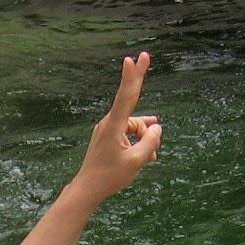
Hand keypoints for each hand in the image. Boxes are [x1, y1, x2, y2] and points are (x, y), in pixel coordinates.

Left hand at [73, 51, 161, 203]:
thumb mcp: (137, 161)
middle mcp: (109, 123)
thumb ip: (150, 142)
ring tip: (152, 157)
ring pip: (134, 125)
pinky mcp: (108, 136)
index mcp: (114, 126)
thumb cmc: (110, 177)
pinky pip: (128, 132)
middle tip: (145, 55)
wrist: (88, 189)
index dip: (132, 77)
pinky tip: (148, 153)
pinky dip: (138, 141)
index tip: (132, 60)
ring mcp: (107, 129)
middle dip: (139, 86)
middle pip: (132, 105)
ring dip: (145, 138)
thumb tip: (157, 127)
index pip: (126, 97)